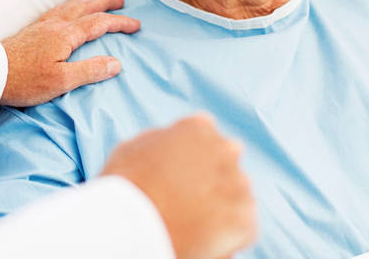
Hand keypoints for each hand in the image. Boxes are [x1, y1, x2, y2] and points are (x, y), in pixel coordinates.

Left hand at [0, 0, 139, 106]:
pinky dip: (70, 6)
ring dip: (87, 2)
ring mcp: (41, 26)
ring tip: (97, 2)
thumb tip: (116, 63)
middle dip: (105, 3)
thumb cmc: (25, 80)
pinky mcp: (30, 31)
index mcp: (65, 35)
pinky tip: (66, 12)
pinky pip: (56, 11)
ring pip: (70, 6)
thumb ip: (90, 71)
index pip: (99, 24)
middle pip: (85, 7)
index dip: (119, 23)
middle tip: (121, 1)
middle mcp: (54, 25)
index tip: (136, 24)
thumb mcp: (61, 81)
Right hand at [101, 114, 256, 258]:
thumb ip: (162, 141)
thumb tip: (171, 144)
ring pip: (237, 194)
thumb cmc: (124, 187)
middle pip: (226, 161)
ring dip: (222, 205)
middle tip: (188, 200)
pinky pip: (243, 228)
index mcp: (198, 128)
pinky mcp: (245, 219)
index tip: (181, 173)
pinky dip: (228, 236)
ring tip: (192, 224)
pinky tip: (202, 240)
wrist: (132, 225)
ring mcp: (238, 184)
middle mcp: (225, 150)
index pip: (205, 133)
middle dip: (213, 177)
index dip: (192, 156)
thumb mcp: (134, 147)